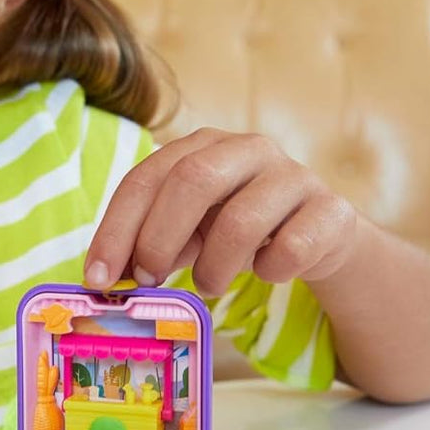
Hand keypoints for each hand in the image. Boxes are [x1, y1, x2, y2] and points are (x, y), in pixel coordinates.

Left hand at [84, 128, 358, 295]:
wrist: (319, 235)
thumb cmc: (239, 228)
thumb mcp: (190, 230)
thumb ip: (150, 242)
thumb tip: (106, 276)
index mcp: (203, 145)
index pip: (147, 178)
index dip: (116, 229)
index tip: (99, 277)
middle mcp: (248, 149)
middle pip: (193, 180)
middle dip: (160, 238)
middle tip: (150, 279)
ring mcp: (294, 176)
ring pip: (242, 220)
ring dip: (214, 267)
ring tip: (209, 284)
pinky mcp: (331, 211)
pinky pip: (292, 248)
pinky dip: (271, 272)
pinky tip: (267, 272)